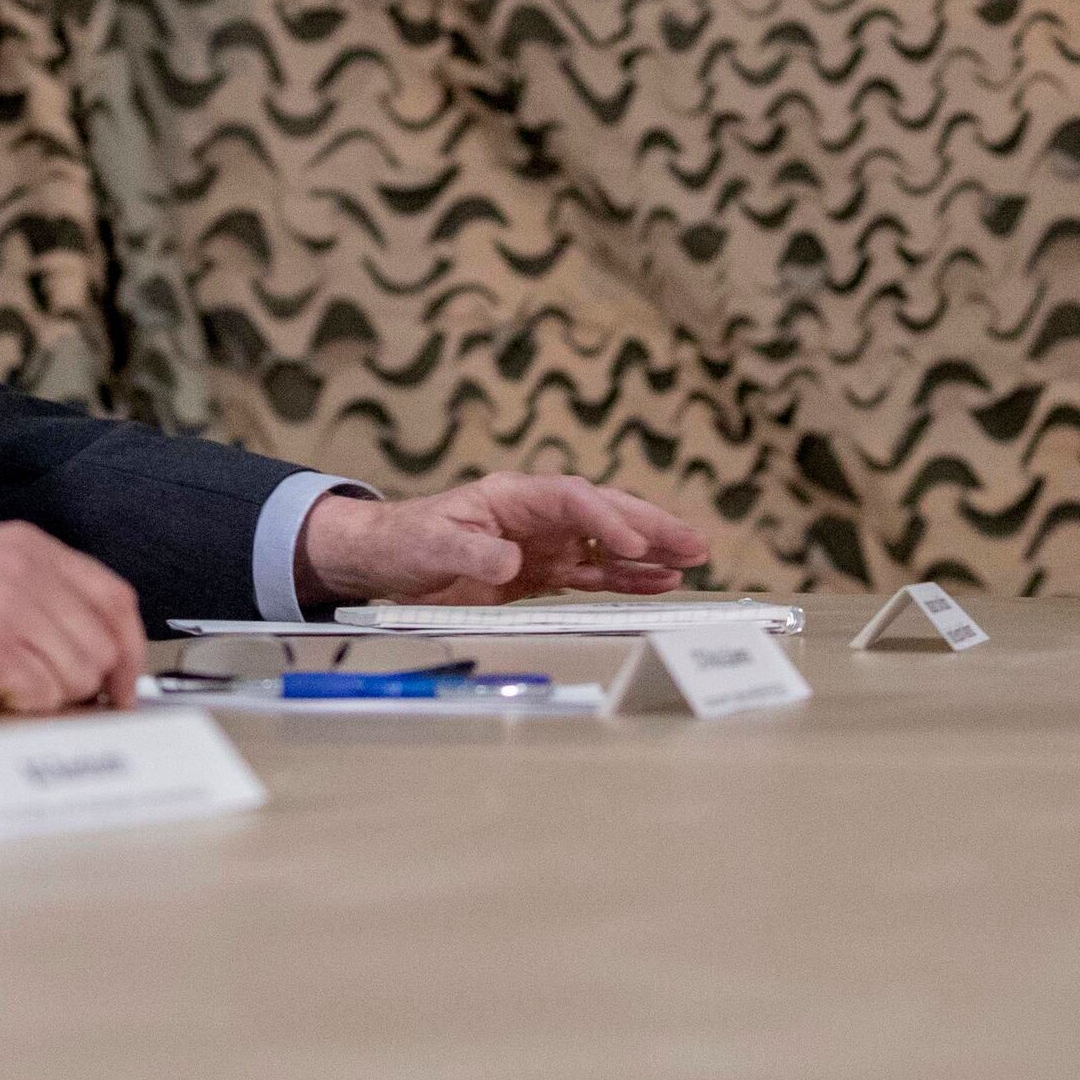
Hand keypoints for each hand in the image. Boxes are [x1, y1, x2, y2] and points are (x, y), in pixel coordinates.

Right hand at [0, 521, 145, 712]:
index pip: (114, 598)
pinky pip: (43, 697)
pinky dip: (19, 709)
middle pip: (103, 645)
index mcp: (28, 546)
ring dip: (43, 697)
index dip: (129, 650)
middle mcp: (27, 568)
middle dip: (81, 684)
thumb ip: (42, 600)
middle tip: (35, 693)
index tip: (125, 686)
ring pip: (78, 676)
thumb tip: (100, 659)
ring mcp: (11, 605)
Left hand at [297, 472, 711, 606]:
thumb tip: (510, 562)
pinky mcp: (542, 571)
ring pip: (607, 544)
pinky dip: (626, 579)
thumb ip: (471, 553)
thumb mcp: (430, 545)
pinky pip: (592, 573)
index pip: (572, 500)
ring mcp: (543, 543)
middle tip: (693, 543)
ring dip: (649, 553)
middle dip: (649, 526)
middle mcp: (536, 515)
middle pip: (604, 512)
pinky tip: (658, 583)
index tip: (631, 544)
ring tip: (692, 561)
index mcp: (512, 495)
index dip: (605, 519)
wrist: (387, 560)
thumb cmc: (405, 541)